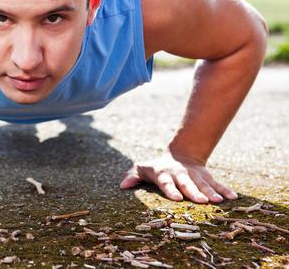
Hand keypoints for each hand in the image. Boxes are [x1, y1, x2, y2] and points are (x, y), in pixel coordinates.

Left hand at [119, 153, 237, 203]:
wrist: (180, 155)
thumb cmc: (157, 168)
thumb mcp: (143, 169)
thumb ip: (133, 176)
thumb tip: (123, 185)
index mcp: (165, 174)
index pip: (167, 183)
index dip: (171, 190)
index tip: (176, 199)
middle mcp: (181, 175)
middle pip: (188, 184)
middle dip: (194, 192)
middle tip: (201, 201)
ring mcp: (195, 176)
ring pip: (204, 184)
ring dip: (211, 192)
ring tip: (218, 201)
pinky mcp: (206, 177)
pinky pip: (217, 184)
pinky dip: (225, 190)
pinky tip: (233, 198)